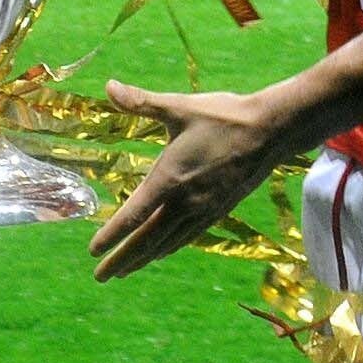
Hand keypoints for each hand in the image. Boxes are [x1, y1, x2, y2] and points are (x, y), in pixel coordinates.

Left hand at [87, 81, 292, 280]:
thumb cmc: (222, 117)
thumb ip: (141, 102)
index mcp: (169, 179)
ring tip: (124, 270)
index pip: (133, 215)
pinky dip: (169, 247)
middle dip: (122, 259)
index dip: (111, 235)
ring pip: (167, 242)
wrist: (270, 131)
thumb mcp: (178, 106)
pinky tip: (163, 251)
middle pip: (147, 239)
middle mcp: (184, 201)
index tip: (92, 251)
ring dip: (144, 258)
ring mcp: (204, 209)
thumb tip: (109, 86)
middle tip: (100, 276)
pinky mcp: (219, 210)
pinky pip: (187, 236)